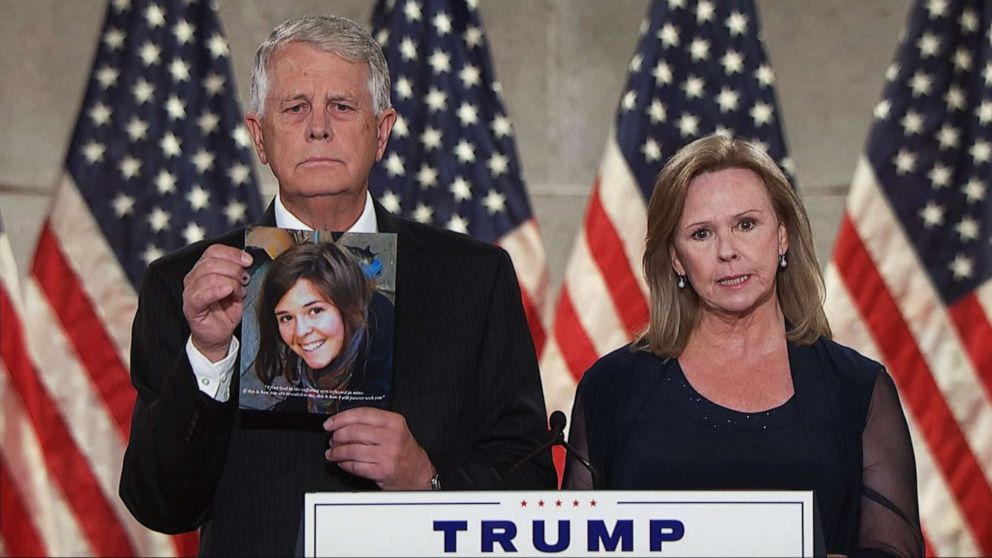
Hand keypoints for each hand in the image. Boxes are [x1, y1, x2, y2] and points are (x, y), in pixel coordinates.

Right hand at [182, 245, 251, 361]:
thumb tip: (247, 260)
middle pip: (211, 262)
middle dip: (234, 269)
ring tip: (239, 292)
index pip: (214, 251)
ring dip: (230, 282)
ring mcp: (190, 292)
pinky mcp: (191, 307)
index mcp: (203, 269)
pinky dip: (216, 291)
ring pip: (208, 277)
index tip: (248, 260)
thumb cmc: (226, 311)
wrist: (219, 334)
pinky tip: (228, 291)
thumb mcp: (237, 287)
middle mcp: (194, 278)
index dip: (233, 253)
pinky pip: (201, 295)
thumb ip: (239, 272)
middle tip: (244, 280)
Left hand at [323, 408, 434, 489]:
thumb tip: (343, 422)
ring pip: (352, 450)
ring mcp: (387, 454)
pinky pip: (356, 466)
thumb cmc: (404, 450)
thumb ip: (373, 422)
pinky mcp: (382, 471)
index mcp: (393, 422)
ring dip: (337, 452)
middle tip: (332, 439)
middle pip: (354, 432)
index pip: (361, 414)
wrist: (418, 473)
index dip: (341, 418)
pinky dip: (345, 464)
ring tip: (333, 453)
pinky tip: (342, 463)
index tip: (330, 423)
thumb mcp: (395, 429)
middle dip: (337, 436)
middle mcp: (391, 436)